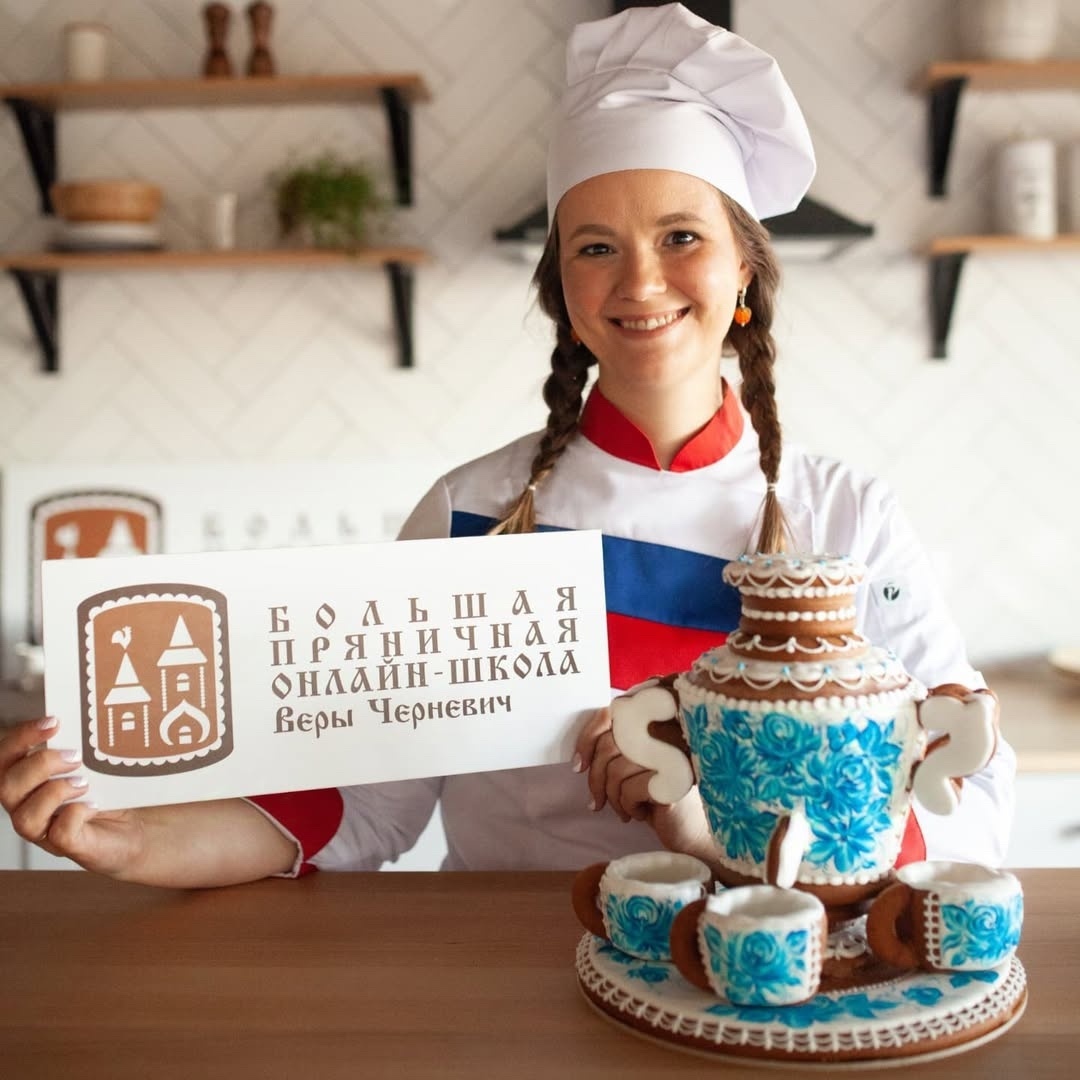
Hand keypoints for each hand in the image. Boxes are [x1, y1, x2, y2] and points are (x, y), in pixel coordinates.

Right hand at [0, 716, 144, 875]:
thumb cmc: (107, 793)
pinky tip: (93, 806)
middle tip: (75, 756)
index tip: (52, 722)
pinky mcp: (70, 846)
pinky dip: (75, 815)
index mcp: (27, 783)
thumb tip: (94, 712)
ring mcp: (46, 831)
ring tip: (83, 783)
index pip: (5, 758)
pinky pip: (59, 835)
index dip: (21, 738)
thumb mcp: (91, 763)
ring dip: (54, 792)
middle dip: (39, 764)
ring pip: (24, 817)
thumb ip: (81, 744)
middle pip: (6, 786)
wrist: (134, 829)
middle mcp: (28, 808)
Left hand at [573, 705, 713, 858]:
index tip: (579, 766)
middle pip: (608, 746)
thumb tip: (581, 755)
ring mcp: (673, 755)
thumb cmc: (658, 796)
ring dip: (614, 797)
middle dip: (596, 779)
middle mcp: (667, 731)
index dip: (587, 740)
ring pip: (616, 770)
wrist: (692, 831)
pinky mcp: (674, 780)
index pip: (610, 715)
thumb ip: (616, 748)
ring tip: (626, 809)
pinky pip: (630, 790)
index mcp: (655, 721)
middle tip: (598, 802)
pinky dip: (628, 807)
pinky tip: (641, 814)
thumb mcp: (634, 766)